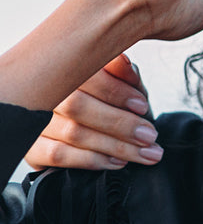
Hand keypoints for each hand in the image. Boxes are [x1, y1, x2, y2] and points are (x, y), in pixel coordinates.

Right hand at [25, 54, 160, 170]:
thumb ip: (123, 72)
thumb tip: (123, 61)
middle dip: (120, 123)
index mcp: (63, 67)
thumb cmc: (108, 98)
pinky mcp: (31, 147)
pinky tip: (116, 161)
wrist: (92, 124)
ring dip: (115, 146)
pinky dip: (92, 160)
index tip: (142, 106)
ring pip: (72, 132)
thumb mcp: (122, 81)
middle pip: (77, 106)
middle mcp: (43, 92)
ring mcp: (34, 120)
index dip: (116, 91)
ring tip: (145, 152)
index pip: (84, 75)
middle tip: (149, 135)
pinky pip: (58, 155)